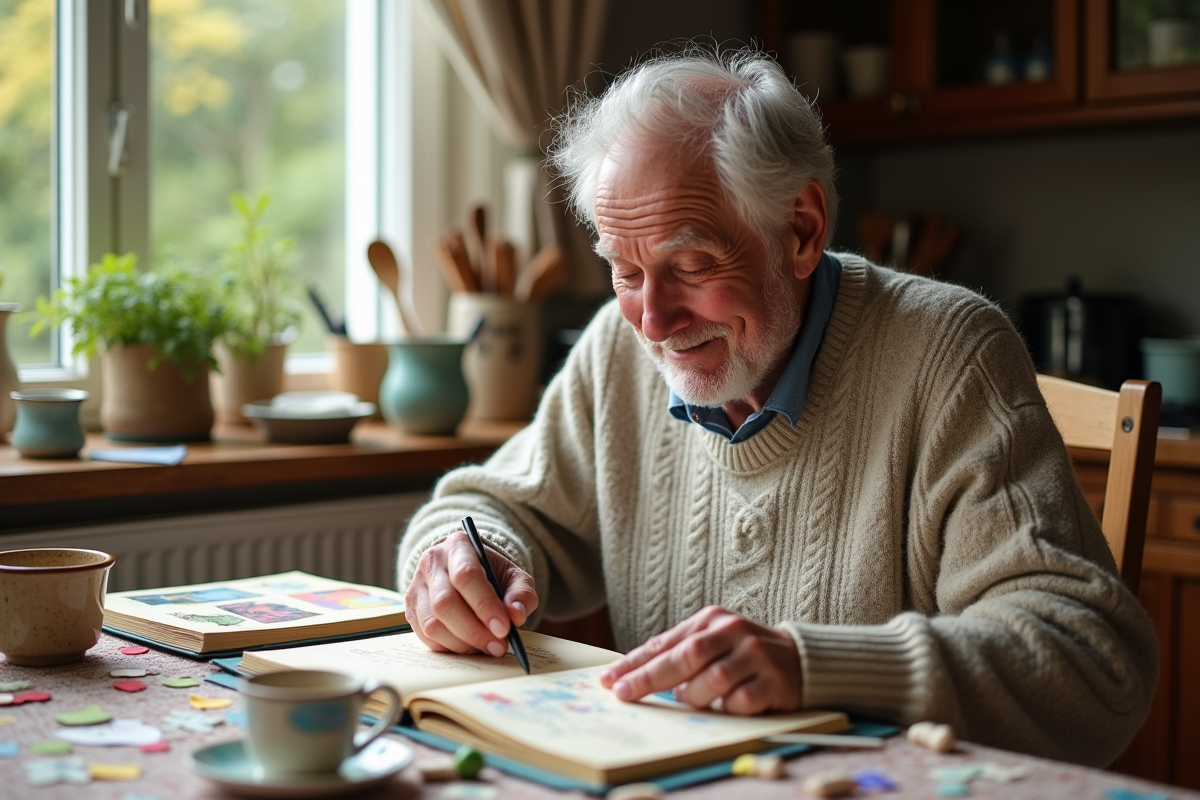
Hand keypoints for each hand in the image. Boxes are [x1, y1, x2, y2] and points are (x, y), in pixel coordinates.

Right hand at [405, 530, 538, 657]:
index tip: (504, 629)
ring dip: (463, 644)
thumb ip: (521, 594)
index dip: (485, 605)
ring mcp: (417, 587)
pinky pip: (426, 637)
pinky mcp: (411, 610)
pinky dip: (450, 648)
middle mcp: (432, 563)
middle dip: (474, 631)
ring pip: (432, 624)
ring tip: (486, 647)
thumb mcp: (514, 577)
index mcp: (458, 546)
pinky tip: (469, 647)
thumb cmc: (493, 574)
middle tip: (498, 646)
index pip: (466, 575)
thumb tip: (516, 616)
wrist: (467, 572)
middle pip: (445, 602)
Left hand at [599, 606, 802, 714]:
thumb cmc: (742, 652)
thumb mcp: (710, 641)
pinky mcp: (774, 681)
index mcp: (711, 619)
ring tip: (694, 698)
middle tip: (624, 694)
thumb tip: (634, 674)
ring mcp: (755, 655)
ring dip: (696, 696)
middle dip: (649, 678)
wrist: (799, 658)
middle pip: (685, 657)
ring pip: (713, 681)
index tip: (609, 680)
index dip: (635, 662)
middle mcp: (733, 632)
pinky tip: (728, 704)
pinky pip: (740, 702)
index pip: (665, 642)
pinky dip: (727, 708)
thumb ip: (679, 652)